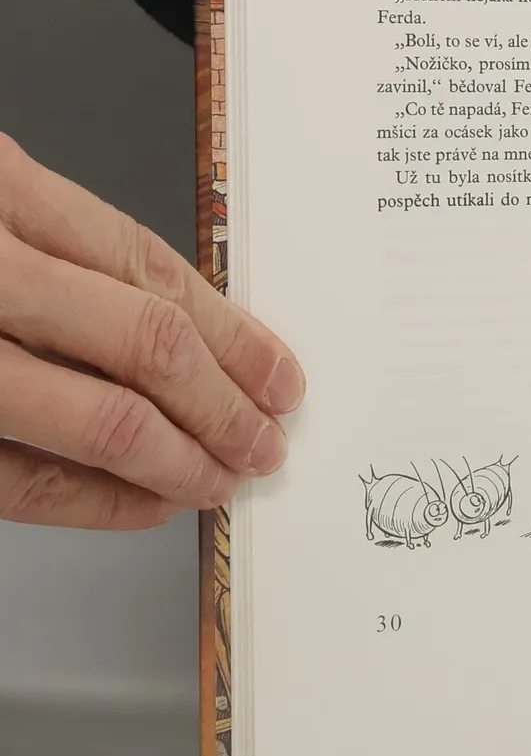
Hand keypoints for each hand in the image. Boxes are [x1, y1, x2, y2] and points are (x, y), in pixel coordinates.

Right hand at [0, 136, 302, 528]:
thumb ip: (58, 251)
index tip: (279, 374)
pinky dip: (93, 499)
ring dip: (178, 460)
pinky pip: (18, 477)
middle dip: (222, 402)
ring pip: (95, 416)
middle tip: (266, 442)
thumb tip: (192, 331)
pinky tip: (145, 504)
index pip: (146, 267)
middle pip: (140, 342)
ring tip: (224, 479)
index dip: (231, 331)